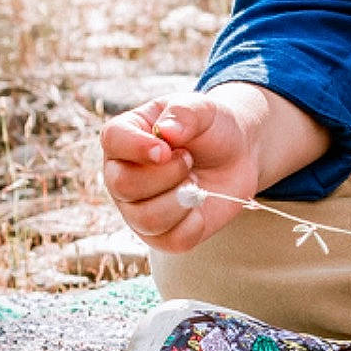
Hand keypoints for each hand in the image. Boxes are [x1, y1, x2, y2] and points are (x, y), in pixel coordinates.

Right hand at [100, 91, 259, 253]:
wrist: (238, 155)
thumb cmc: (212, 129)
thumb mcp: (204, 109)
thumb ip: (185, 113)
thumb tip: (166, 131)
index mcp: (124, 137)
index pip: (113, 139)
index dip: (137, 146)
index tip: (166, 149)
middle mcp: (120, 175)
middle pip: (124, 185)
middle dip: (168, 173)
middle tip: (189, 159)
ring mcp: (136, 208)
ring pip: (146, 218)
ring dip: (182, 199)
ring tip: (195, 181)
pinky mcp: (160, 235)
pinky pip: (171, 240)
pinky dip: (195, 223)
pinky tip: (199, 203)